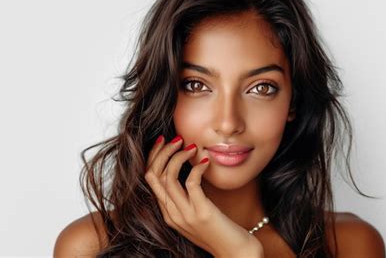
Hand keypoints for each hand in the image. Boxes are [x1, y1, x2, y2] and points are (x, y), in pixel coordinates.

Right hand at [144, 135, 263, 257]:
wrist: (235, 253)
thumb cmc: (219, 229)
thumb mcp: (196, 211)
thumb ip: (187, 195)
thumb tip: (187, 167)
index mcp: (167, 212)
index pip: (150, 178)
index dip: (154, 156)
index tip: (164, 140)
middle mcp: (171, 213)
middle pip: (154, 175)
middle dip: (162, 152)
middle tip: (177, 138)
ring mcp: (185, 214)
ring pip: (168, 177)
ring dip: (178, 156)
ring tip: (191, 146)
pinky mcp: (201, 213)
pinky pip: (191, 183)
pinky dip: (196, 167)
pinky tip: (205, 161)